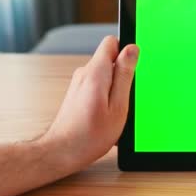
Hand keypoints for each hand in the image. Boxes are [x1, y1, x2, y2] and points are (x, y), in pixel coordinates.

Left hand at [41, 36, 138, 171]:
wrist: (61, 152)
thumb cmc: (90, 136)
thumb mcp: (119, 106)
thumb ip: (125, 75)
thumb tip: (132, 50)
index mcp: (96, 72)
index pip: (112, 42)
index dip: (127, 52)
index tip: (134, 69)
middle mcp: (84, 73)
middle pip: (110, 60)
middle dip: (123, 76)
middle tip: (125, 100)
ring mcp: (79, 83)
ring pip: (105, 75)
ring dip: (115, 90)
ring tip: (114, 112)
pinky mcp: (77, 94)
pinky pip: (98, 87)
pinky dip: (106, 99)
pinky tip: (106, 117)